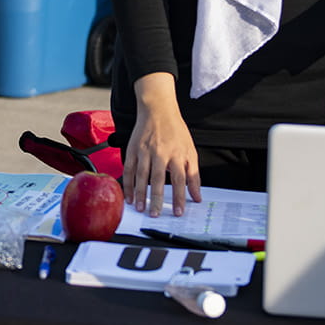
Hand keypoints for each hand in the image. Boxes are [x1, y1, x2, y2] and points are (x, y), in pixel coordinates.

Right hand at [123, 73, 201, 216]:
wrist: (158, 109)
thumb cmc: (175, 130)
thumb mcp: (190, 150)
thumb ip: (194, 175)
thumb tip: (197, 196)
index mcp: (177, 153)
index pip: (179, 179)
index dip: (179, 196)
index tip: (178, 212)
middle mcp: (160, 152)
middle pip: (158, 179)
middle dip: (156, 198)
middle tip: (154, 214)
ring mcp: (144, 150)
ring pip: (141, 175)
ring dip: (140, 193)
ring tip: (140, 208)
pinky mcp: (132, 148)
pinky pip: (128, 168)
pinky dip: (127, 183)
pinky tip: (128, 196)